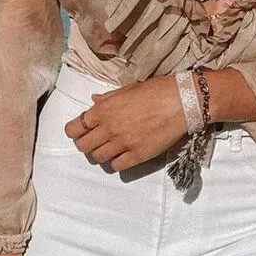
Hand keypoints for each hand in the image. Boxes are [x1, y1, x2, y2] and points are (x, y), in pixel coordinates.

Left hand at [64, 74, 189, 171]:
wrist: (181, 102)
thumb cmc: (155, 90)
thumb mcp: (127, 89)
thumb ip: (107, 99)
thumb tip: (93, 101)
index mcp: (103, 110)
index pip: (74, 129)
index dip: (75, 131)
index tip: (82, 131)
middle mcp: (109, 128)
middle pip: (83, 146)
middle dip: (86, 144)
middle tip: (96, 140)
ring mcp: (122, 143)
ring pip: (98, 158)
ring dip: (101, 153)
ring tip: (111, 147)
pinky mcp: (137, 155)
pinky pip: (116, 166)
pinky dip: (116, 162)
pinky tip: (123, 155)